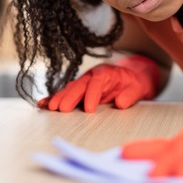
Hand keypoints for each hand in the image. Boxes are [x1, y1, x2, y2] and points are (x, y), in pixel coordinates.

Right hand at [38, 55, 159, 112]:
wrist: (131, 78)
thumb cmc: (134, 83)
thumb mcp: (139, 88)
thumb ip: (130, 95)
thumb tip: (120, 103)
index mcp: (106, 73)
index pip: (97, 82)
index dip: (92, 95)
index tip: (88, 109)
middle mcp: (92, 75)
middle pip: (79, 85)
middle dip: (69, 97)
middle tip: (61, 110)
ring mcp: (83, 82)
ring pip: (69, 89)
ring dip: (59, 98)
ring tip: (50, 108)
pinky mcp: (79, 90)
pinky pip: (65, 94)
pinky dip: (54, 98)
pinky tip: (43, 104)